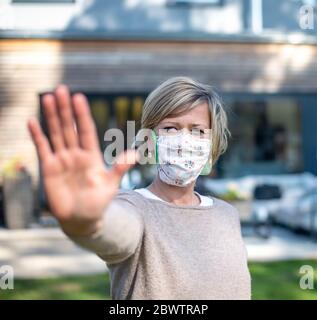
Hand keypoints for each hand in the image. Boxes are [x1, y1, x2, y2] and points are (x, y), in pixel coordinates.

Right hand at [28, 85, 138, 234]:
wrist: (81, 220)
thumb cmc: (98, 204)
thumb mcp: (110, 186)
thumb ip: (119, 169)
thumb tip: (134, 154)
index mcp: (92, 156)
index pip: (86, 130)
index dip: (82, 115)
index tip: (79, 97)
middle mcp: (76, 154)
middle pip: (70, 127)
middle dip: (66, 109)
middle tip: (61, 89)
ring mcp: (62, 159)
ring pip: (56, 133)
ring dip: (51, 116)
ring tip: (47, 98)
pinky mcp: (49, 168)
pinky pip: (42, 148)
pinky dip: (37, 135)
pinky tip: (32, 121)